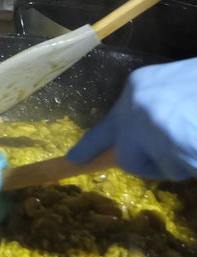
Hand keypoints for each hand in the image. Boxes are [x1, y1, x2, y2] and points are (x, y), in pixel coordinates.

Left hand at [66, 57, 196, 180]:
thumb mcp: (174, 89)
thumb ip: (152, 110)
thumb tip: (139, 140)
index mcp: (138, 87)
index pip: (106, 124)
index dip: (89, 146)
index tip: (72, 160)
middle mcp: (138, 106)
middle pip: (130, 157)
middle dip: (153, 161)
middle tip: (182, 145)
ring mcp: (154, 126)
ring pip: (164, 166)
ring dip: (183, 160)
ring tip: (195, 134)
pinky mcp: (175, 144)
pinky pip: (182, 168)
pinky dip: (194, 161)